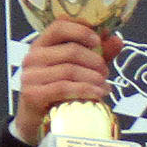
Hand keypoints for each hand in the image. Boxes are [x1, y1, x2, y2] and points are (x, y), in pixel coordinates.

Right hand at [14, 19, 121, 145]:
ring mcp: (30, 75)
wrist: (37, 119)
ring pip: (69, 70)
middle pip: (70, 50)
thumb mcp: (79, 68)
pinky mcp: (33, 94)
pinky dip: (85, 90)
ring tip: (104, 86)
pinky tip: (98, 94)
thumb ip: (97, 54)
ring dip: (93, 78)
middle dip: (95, 60)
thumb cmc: (58, 90)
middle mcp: (33, 57)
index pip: (59, 26)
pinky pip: (64, 88)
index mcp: (42, 44)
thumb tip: (116, 40)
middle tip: (106, 72)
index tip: (98, 40)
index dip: (81, 30)